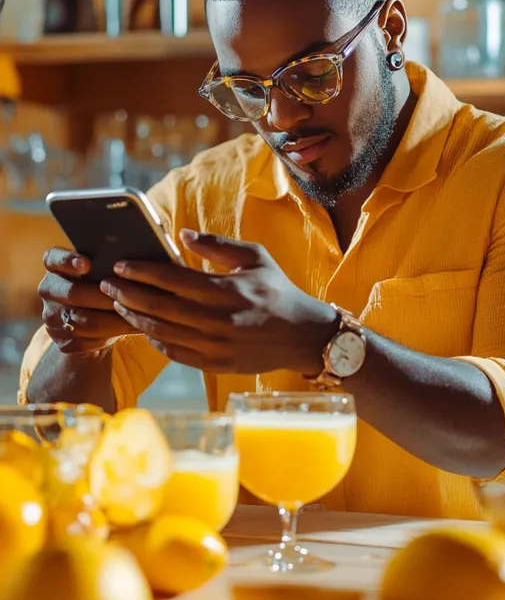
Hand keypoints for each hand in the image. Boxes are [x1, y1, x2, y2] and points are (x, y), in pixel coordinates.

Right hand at [39, 248, 139, 354]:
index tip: (87, 263)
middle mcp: (48, 290)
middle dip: (104, 296)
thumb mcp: (101, 270)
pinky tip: (132, 328)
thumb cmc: (103, 285)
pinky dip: (112, 335)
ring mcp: (52, 317)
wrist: (93, 321)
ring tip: (139, 315)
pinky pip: (88, 341)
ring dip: (114, 319)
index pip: (54, 259)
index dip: (68, 260)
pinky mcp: (62, 341)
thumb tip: (131, 262)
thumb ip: (108, 263)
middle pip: (73, 293)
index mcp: (54, 265)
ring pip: (84, 320)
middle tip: (131, 296)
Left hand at [100, 230, 337, 374]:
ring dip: (135, 317)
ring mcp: (215, 346)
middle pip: (160, 306)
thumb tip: (181, 234)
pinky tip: (144, 328)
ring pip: (162, 332)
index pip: (172, 278)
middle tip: (108, 283)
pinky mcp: (214, 365)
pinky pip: (175, 353)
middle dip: (128, 293)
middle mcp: (217, 320)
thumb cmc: (277, 290)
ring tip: (119, 303)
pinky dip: (155, 340)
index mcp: (226, 290)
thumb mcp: (255, 257)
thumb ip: (218, 245)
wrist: (303, 336)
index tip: (121, 264)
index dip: (142, 271)